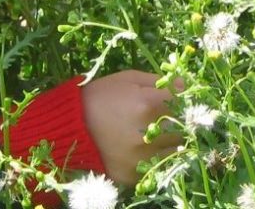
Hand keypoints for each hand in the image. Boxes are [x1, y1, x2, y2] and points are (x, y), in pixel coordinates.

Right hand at [80, 70, 180, 185]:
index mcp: (147, 104)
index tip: (181, 99)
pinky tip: (145, 147)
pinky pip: (160, 165)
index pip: (184, 103)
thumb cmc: (100, 97)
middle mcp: (148, 134)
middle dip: (180, 120)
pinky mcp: (135, 174)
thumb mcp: (128, 79)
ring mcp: (142, 157)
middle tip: (167, 116)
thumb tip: (185, 85)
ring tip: (154, 131)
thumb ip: (159, 81)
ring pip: (175, 148)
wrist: (69, 128)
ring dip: (171, 140)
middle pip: (184, 128)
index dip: (185, 100)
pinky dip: (157, 156)